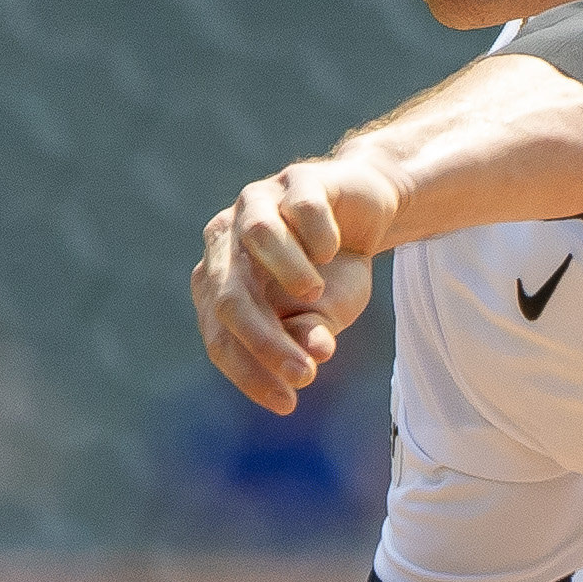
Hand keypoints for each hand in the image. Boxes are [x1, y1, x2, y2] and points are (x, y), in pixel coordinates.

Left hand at [192, 151, 398, 412]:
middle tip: (306, 373)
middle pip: (228, 296)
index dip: (249, 373)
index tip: (289, 403)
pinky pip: (302, 209)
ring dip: (288, 274)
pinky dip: (321, 237)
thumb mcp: (326, 314)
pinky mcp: (296, 179)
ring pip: (258, 239)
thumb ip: (310, 333)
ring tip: (314, 295)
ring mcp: (257, 203)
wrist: (365, 212)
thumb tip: (315, 357)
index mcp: (217, 283)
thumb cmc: (332, 272)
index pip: (219, 338)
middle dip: (264, 341)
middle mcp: (225, 242)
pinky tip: (334, 250)